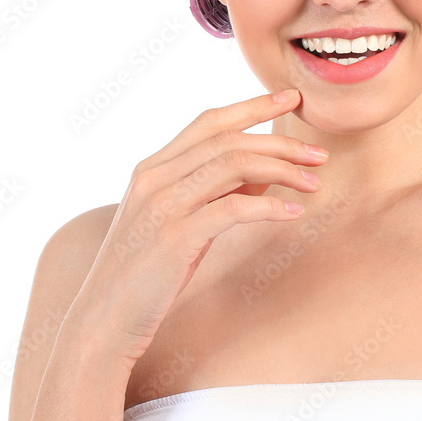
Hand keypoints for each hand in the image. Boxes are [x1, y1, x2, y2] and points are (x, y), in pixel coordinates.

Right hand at [65, 88, 324, 367]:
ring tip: (314, 182)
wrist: (102, 323)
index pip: (210, 122)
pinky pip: (232, 208)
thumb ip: (214, 193)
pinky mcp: (173, 238)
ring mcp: (162, 205)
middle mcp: (154, 178)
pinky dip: (269, 207)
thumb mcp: (179, 222)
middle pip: (229, 141)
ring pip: (233, 166)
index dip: (253, 105)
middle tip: (319, 152)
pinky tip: (293, 213)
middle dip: (280, 142)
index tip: (292, 98)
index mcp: (152, 168)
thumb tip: (266, 174)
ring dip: (282, 170)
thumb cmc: (146, 274)